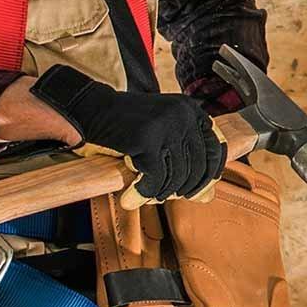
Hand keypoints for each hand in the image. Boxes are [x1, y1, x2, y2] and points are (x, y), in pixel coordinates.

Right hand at [26, 65, 222, 201]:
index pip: (216, 148)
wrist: (90, 110)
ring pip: (177, 175)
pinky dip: (143, 193)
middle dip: (185, 188)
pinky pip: (156, 178)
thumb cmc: (125, 127)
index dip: (210, 174)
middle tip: (166, 197)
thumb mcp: (161, 138)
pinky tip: (131, 197)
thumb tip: (208, 196)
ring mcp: (167, 124)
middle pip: (199, 165)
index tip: (198, 190)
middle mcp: (183, 113)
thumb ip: (184, 161)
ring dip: (162, 193)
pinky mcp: (148, 137)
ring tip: (147, 196)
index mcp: (190, 109)